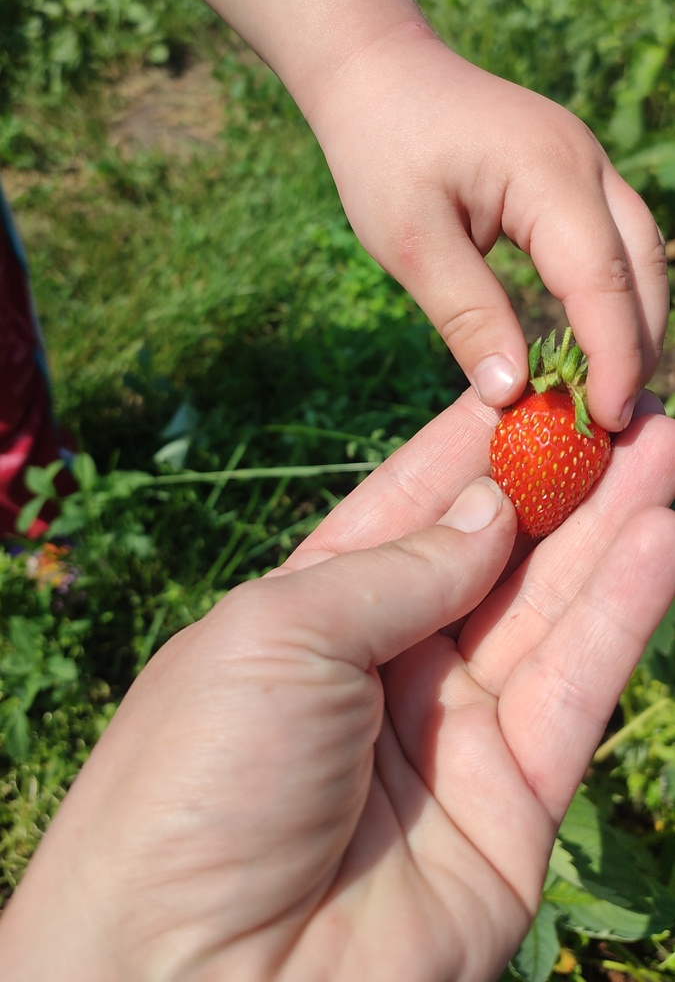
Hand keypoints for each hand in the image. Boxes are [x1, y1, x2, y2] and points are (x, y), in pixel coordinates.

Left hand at [3, 390, 674, 981]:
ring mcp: (454, 737)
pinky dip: (625, 612)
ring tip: (667, 444)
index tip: (538, 381)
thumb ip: (396, 567)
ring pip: (551, 610)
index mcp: (312, 612)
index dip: (476, 444)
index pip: (410, 505)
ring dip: (615, 527)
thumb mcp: (278, 633)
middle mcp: (388, 667)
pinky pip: (577, 691)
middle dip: (563, 478)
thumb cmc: (199, 783)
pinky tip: (663, 534)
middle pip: (495, 554)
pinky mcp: (514, 809)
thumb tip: (488, 505)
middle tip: (629, 402)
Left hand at [308, 24, 668, 431]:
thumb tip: (511, 393)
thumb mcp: (408, 242)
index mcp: (547, 174)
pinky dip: (614, 291)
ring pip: (641, 251)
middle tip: (614, 419)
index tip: (607, 418)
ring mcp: (587, 161)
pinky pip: (615, 237)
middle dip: (638, 345)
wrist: (376, 70)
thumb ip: (466, 315)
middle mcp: (586, 162)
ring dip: (634, 320)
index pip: (603, 280)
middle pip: (644, 266)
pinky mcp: (574, 171)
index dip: (614, 355)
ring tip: (607, 389)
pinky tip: (591, 336)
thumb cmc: (381, 150)